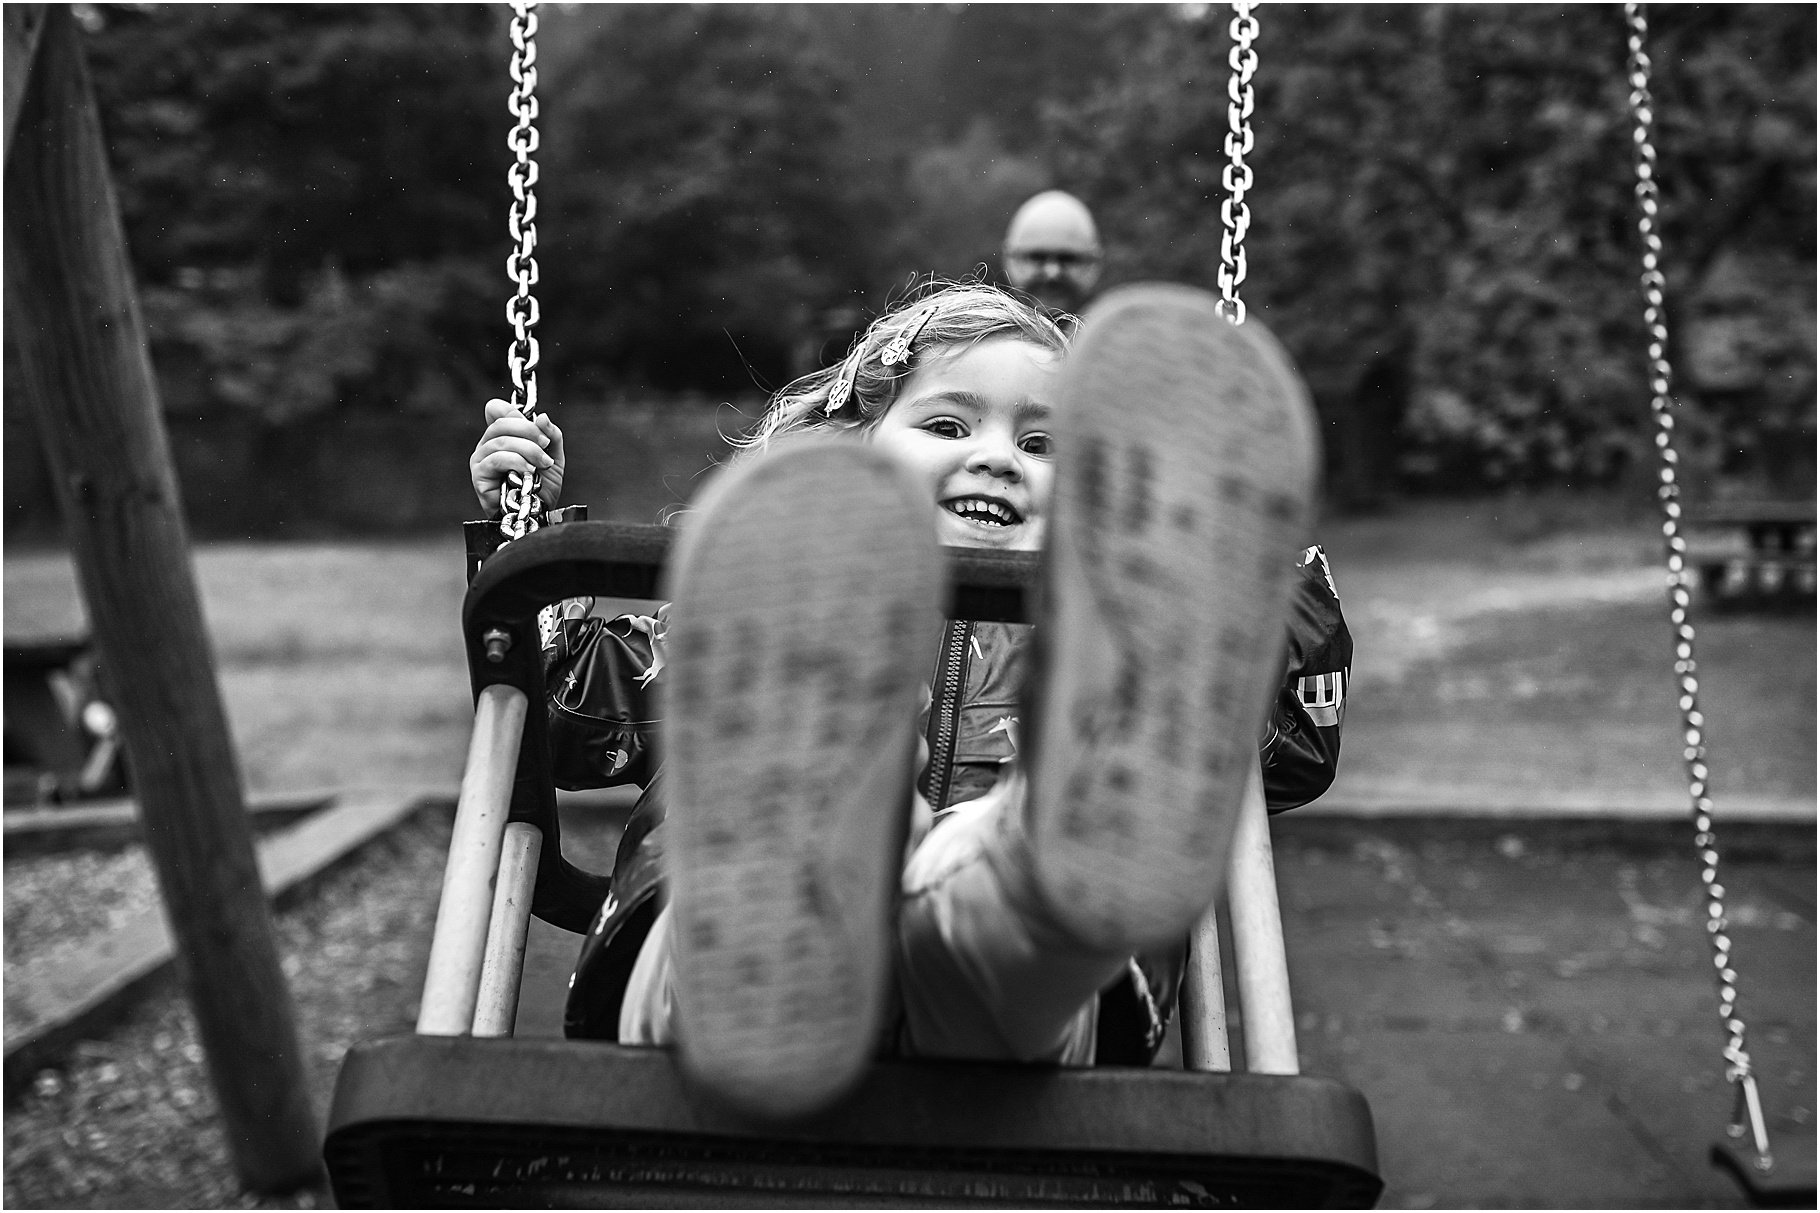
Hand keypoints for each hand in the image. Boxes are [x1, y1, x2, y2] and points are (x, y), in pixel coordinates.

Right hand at [469, 398, 564, 517]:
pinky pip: (496, 459)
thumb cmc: (541, 486)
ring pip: (501, 441)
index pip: (497, 409)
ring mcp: (480, 459)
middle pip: (501, 422)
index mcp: (501, 435)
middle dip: (529, 431)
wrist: (536, 513)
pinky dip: (517, 462)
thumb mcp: (553, 456)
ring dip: (528, 450)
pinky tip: (530, 471)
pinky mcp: (479, 474)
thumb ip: (551, 434)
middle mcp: (487, 444)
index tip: (540, 430)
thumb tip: (541, 417)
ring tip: (543, 463)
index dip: (516, 413)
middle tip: (546, 446)